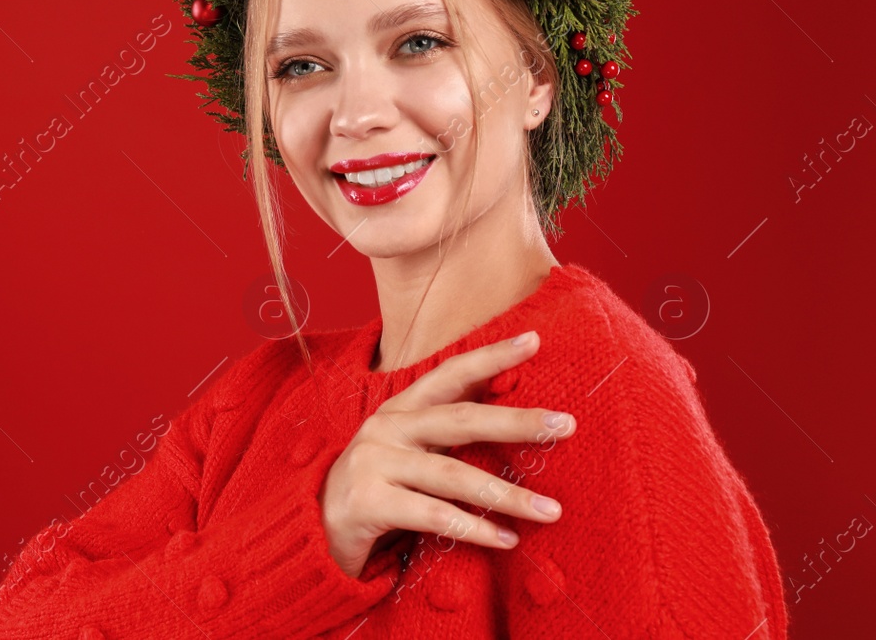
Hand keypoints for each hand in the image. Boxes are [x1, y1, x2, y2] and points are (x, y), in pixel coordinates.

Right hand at [319, 330, 575, 577]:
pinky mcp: (367, 501)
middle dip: (516, 421)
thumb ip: (447, 431)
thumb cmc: (379, 487)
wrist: (314, 527)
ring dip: (507, 494)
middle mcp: (387, 428)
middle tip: (566, 424)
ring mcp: (375, 463)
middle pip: (460, 419)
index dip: (490, 356)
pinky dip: (474, 527)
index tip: (534, 341)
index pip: (449, 375)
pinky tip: (507, 540)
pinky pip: (432, 514)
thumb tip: (514, 410)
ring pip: (453, 475)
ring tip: (551, 510)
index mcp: (400, 409)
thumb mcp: (410, 450)